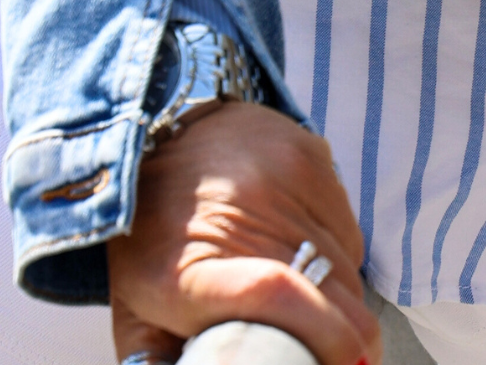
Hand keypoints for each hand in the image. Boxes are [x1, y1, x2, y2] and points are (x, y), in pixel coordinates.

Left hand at [107, 99, 382, 364]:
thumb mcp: (137, 315)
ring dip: (337, 295)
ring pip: (347, 266)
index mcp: (191, 270)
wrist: (152, 142)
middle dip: (342, 335)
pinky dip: (336, 253)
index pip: (274, 295)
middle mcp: (243, 213)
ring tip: (305, 298)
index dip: (325, 336)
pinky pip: (348, 230)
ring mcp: (282, 176)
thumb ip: (163, 363)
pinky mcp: (310, 155)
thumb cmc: (147, 244)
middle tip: (329, 352)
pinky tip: (303, 251)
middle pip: (331, 292)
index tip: (344, 364)